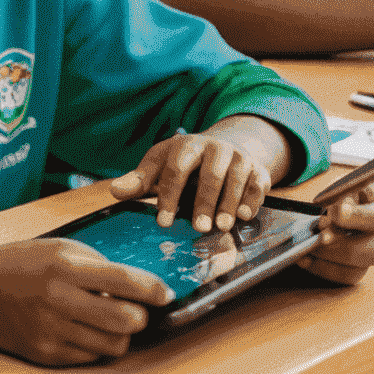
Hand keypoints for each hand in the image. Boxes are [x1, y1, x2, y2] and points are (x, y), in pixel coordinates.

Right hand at [0, 238, 171, 365]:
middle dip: (141, 317)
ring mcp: (51, 331)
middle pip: (126, 321)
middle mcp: (59, 300)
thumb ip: (96, 264)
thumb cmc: (18, 263)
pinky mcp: (44, 354)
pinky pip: (89, 357)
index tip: (165, 293)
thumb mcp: (58, 248)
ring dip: (121, 334)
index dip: (153, 290)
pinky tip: (85, 329)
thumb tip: (134, 284)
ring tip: (110, 320)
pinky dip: (96, 345)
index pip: (124, 281)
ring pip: (113, 345)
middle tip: (138, 309)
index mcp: (65, 267)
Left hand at [111, 129, 273, 232]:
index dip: (169, 196)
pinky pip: (258, 183)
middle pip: (209, 174)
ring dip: (228, 203)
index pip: (175, 169)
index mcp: (186, 145)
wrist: (225, 146)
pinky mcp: (258, 169)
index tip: (163, 222)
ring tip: (221, 226)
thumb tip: (114, 191)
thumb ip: (140, 181)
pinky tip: (245, 216)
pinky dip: (252, 199)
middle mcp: (215, 148)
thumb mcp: (161, 165)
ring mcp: (238, 157)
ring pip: (236, 178)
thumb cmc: (185, 163)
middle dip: (203, 201)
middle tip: (198, 228)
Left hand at [300, 184, 373, 284]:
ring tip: (310, 247)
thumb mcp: (342, 186)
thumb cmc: (340, 192)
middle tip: (321, 237)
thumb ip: (339, 198)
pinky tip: (304, 258)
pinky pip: (341, 277)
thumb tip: (330, 219)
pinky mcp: (353, 269)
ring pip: (357, 269)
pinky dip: (321, 268)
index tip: (338, 213)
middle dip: (343, 245)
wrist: (331, 202)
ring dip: (329, 258)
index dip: (362, 218)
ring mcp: (367, 257)